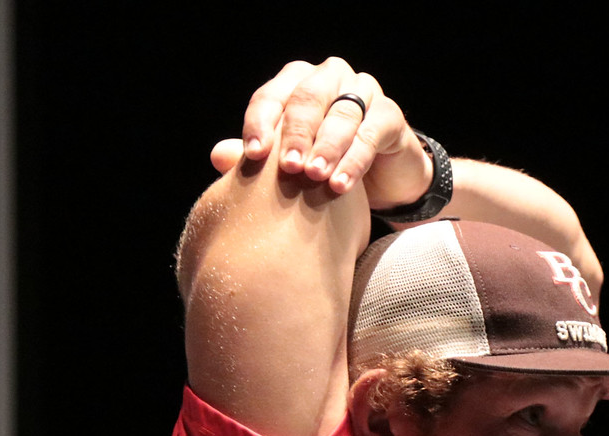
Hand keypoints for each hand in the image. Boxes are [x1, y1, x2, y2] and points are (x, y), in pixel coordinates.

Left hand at [209, 58, 430, 209]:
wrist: (378, 183)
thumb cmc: (323, 167)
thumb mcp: (288, 165)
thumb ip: (256, 160)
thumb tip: (219, 156)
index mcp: (297, 83)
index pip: (272, 95)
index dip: (260, 122)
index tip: (253, 155)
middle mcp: (329, 78)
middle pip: (307, 96)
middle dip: (296, 133)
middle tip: (289, 168)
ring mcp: (363, 92)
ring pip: (342, 112)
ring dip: (327, 146)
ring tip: (315, 177)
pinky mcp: (390, 115)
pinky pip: (371, 132)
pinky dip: (354, 159)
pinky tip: (340, 184)